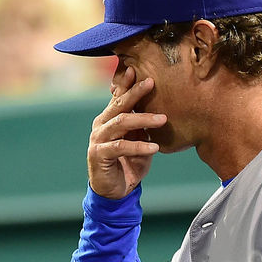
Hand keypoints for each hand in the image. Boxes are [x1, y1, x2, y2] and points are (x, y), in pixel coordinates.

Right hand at [87, 66, 166, 198]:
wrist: (114, 191)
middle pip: (119, 105)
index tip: (137, 70)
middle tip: (151, 82)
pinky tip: (154, 147)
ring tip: (163, 119)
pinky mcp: (99, 154)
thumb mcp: (139, 143)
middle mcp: (101, 125)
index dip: (127, 84)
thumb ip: (143, 128)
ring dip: (143, 119)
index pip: (118, 98)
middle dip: (135, 93)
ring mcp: (98, 139)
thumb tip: (160, 113)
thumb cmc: (128, 165)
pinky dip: (139, 146)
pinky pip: (121, 146)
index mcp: (109, 120)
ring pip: (121, 123)